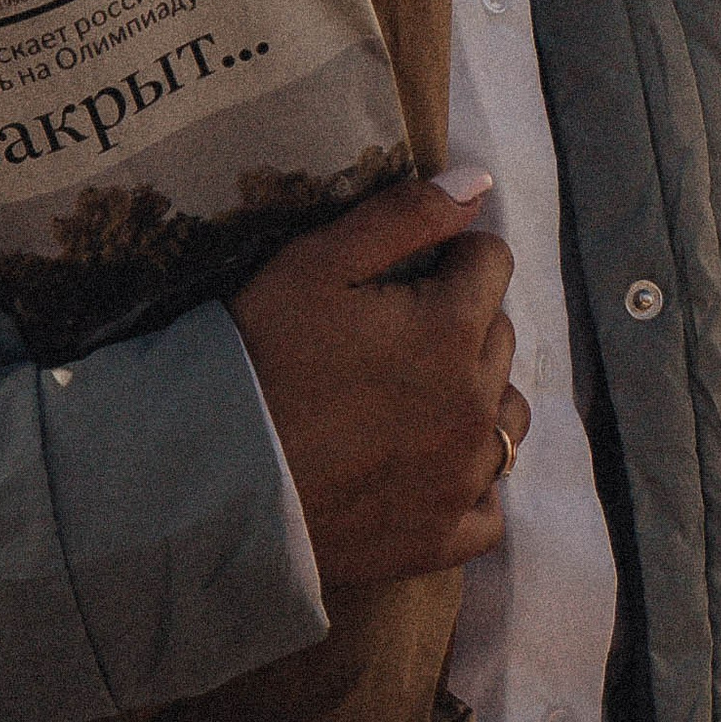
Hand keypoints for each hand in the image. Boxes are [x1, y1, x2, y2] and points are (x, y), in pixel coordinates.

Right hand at [231, 169, 529, 589]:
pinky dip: (471, 485)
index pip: (492, 264)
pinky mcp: (441, 538)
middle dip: (463, 323)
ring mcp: (464, 477)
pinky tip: (430, 471)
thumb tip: (479, 183)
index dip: (451, 258)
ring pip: (506, 418)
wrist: (213, 480)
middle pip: (500, 337)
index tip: (409, 274)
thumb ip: (405, 216)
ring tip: (418, 399)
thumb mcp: (316, 262)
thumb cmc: (259, 358)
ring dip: (477, 398)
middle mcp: (475, 402)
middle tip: (397, 335)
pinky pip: (489, 506)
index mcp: (452, 328)